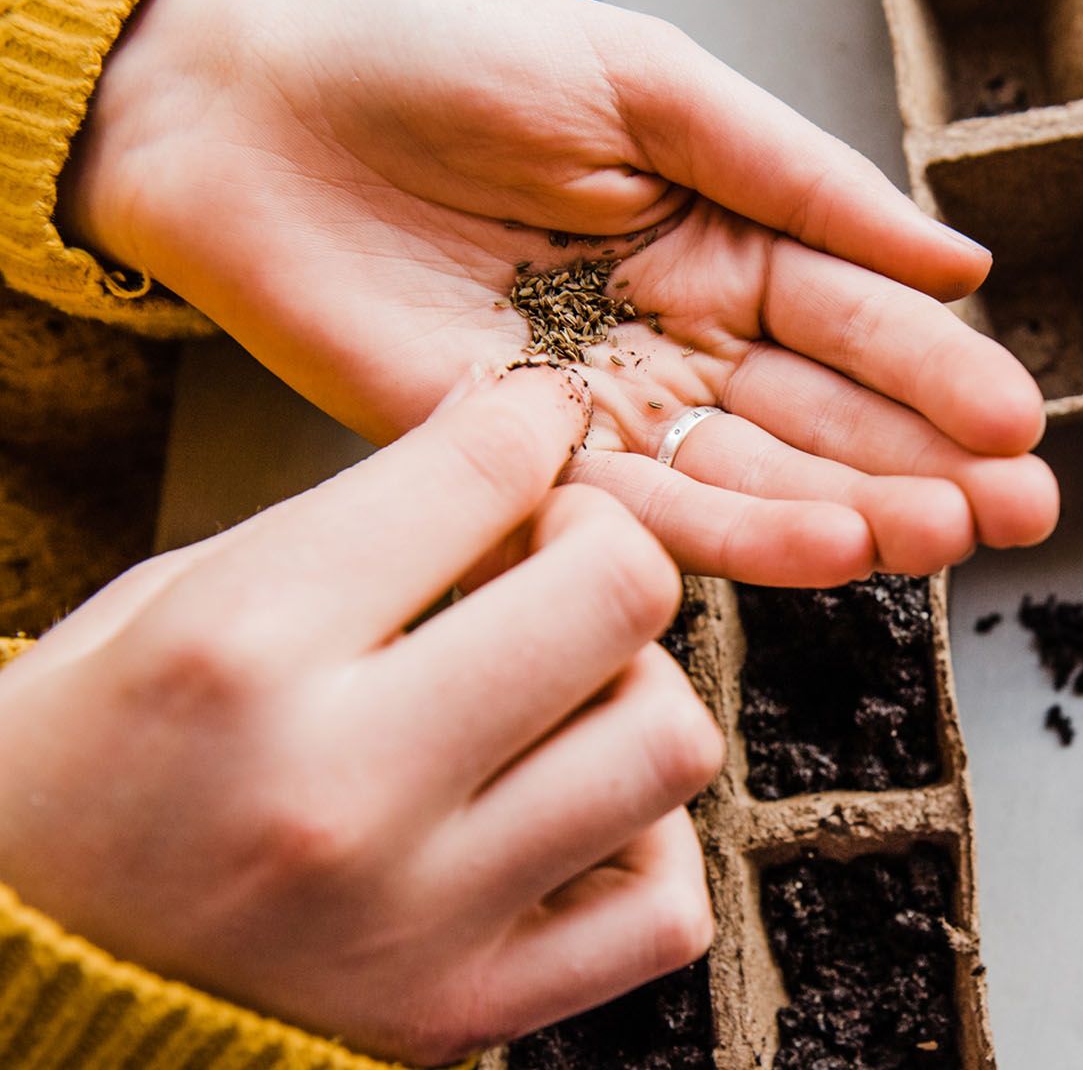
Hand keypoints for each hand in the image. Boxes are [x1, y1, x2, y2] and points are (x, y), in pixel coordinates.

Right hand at [0, 367, 723, 1063]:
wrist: (6, 970)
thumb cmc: (77, 772)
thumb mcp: (168, 600)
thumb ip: (352, 522)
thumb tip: (511, 430)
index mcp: (239, 651)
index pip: (484, 470)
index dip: (531, 420)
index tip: (535, 428)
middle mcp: (340, 787)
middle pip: (619, 596)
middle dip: (608, 546)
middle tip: (561, 560)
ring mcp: (413, 918)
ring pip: (669, 748)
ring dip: (637, 699)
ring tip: (565, 702)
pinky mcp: (460, 1012)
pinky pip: (665, 912)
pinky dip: (646, 851)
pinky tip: (569, 821)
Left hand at [66, 0, 1058, 585]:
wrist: (255, 106)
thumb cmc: (440, 53)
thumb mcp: (647, 86)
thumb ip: (799, 180)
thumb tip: (954, 262)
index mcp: (726, 241)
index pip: (858, 320)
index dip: (940, 373)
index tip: (1017, 422)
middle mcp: (682, 339)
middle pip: (827, 419)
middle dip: (929, 465)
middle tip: (1022, 511)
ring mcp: (611, 408)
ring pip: (754, 480)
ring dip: (855, 515)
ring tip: (945, 537)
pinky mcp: (526, 465)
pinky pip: (644, 513)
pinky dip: (734, 536)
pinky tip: (825, 547)